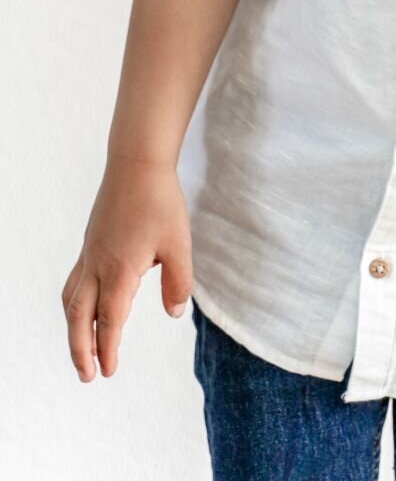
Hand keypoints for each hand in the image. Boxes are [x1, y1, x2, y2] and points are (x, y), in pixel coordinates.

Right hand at [61, 157, 192, 382]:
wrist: (137, 162)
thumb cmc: (161, 202)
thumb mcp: (179, 244)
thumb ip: (177, 282)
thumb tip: (173, 313)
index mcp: (120, 270)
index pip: (109, 321)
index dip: (107, 349)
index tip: (108, 372)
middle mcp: (98, 265)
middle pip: (80, 317)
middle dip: (80, 349)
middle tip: (87, 376)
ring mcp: (90, 252)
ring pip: (72, 299)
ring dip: (74, 328)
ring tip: (81, 348)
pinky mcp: (91, 241)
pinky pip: (75, 280)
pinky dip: (75, 302)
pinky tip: (87, 305)